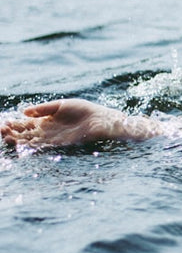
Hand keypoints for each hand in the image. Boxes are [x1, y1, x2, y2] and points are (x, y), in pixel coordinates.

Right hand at [2, 99, 127, 148]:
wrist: (101, 119)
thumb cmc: (84, 110)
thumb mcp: (61, 105)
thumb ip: (43, 108)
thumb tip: (24, 111)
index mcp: (45, 120)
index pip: (25, 123)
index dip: (14, 124)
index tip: (4, 122)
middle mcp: (46, 131)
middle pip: (25, 134)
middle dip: (12, 133)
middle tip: (2, 130)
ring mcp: (52, 139)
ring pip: (31, 141)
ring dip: (18, 140)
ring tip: (7, 137)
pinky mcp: (60, 145)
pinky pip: (43, 147)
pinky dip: (32, 146)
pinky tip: (23, 144)